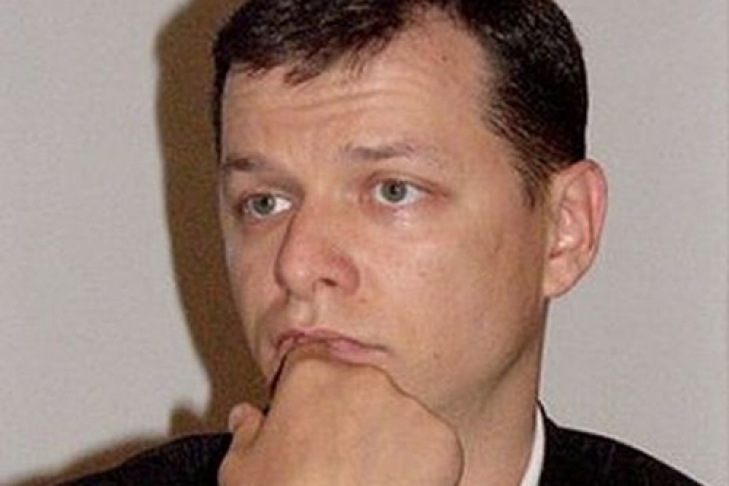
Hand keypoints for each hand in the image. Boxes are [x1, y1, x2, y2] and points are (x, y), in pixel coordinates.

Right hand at [219, 342, 463, 485]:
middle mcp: (363, 379)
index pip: (313, 361)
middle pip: (358, 386)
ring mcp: (406, 407)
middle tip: (336, 457)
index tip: (311, 413)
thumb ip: (246, 431)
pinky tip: (394, 485)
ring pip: (397, 413)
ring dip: (386, 436)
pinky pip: (431, 443)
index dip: (311, 389)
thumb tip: (246, 418)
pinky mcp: (440, 439)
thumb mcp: (241, 469)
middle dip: (350, 413)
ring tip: (366, 477)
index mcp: (313, 375)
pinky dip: (419, 463)